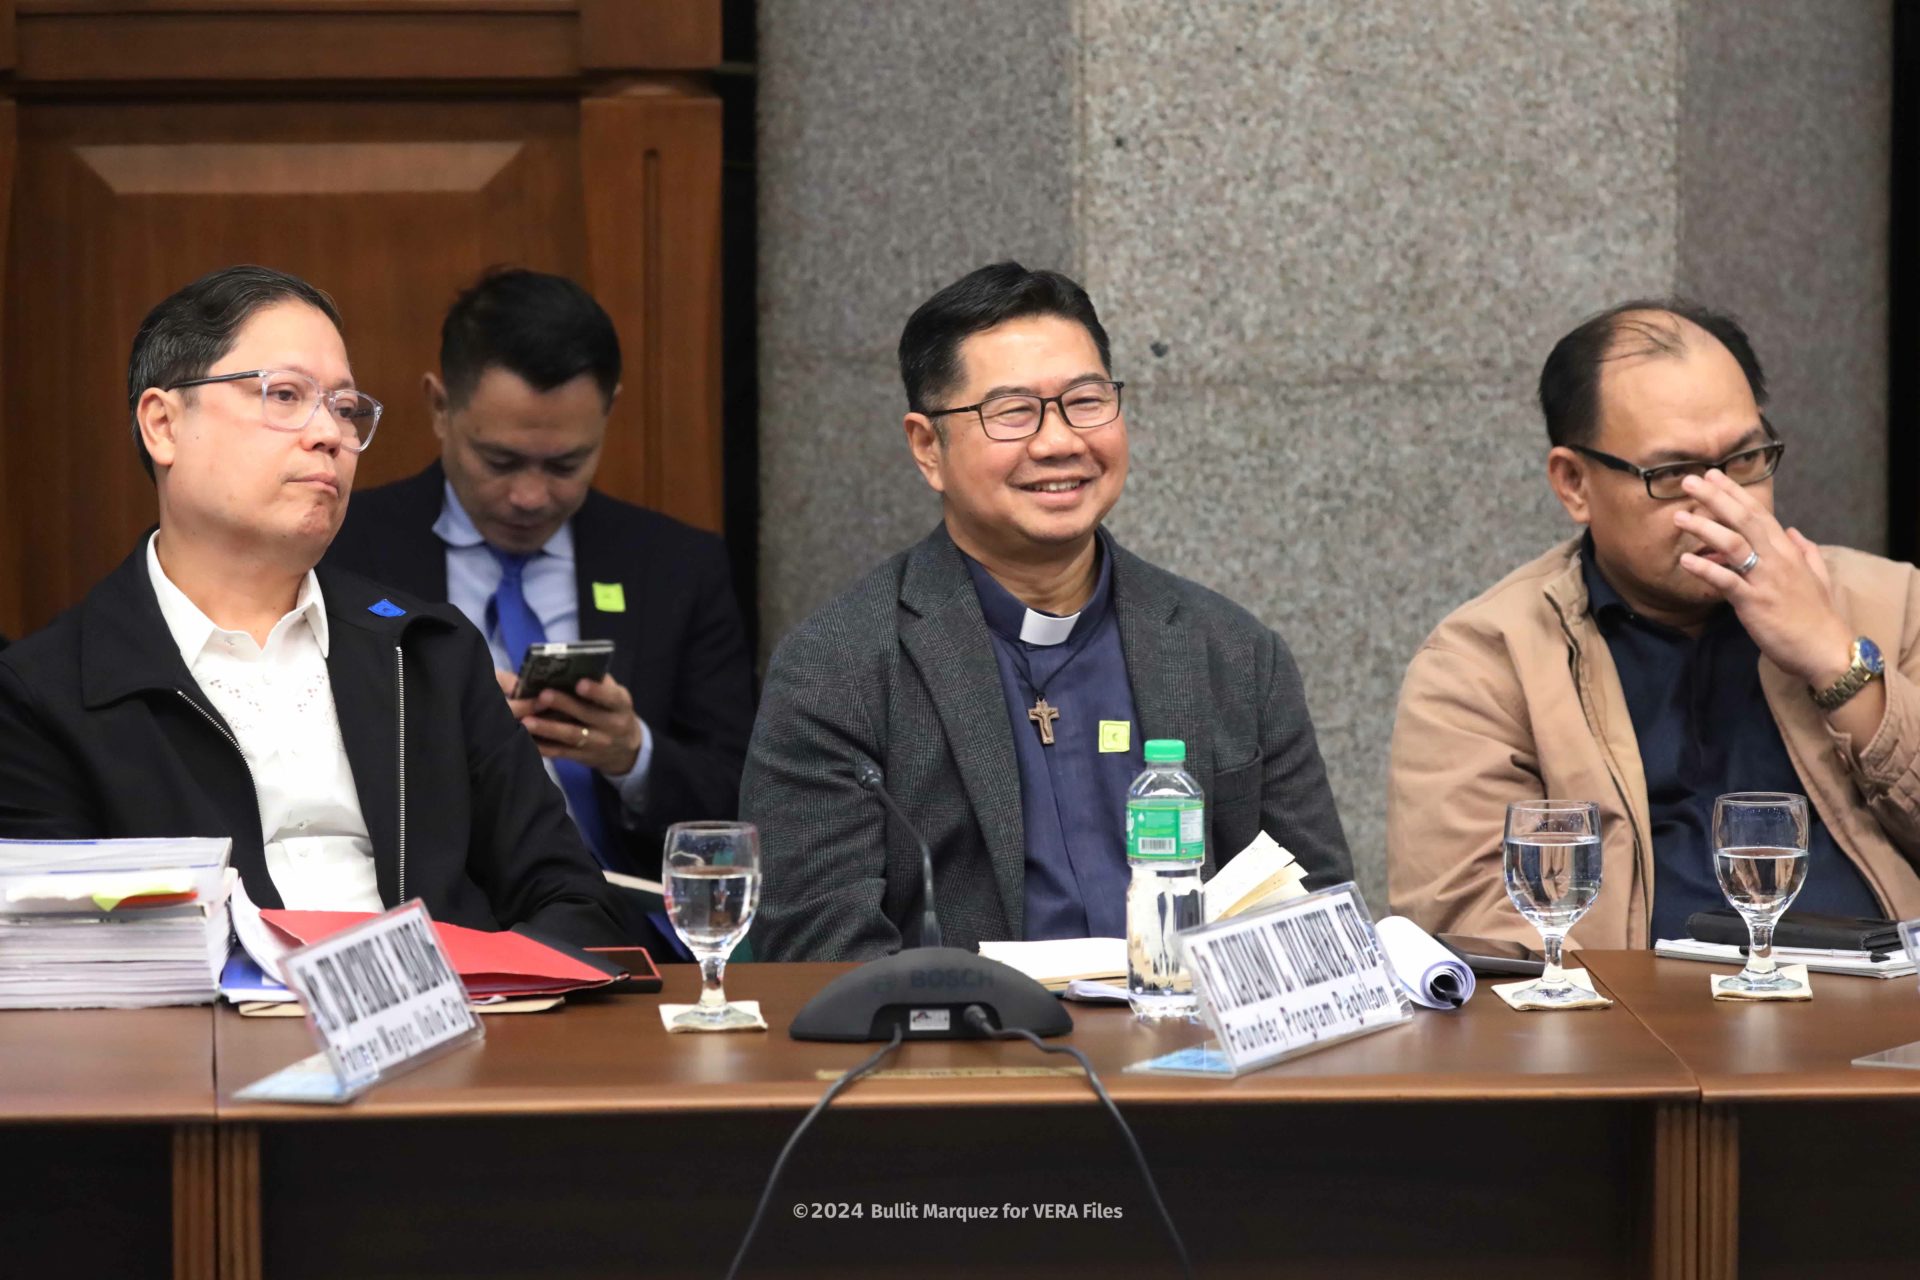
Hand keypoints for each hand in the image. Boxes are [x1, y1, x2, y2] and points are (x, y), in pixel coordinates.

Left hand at [511, 671, 645, 774]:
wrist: (625, 748)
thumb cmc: (612, 710)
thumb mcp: (614, 694)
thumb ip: (598, 681)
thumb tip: (572, 666)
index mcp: (620, 705)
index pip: (611, 697)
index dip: (596, 691)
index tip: (580, 683)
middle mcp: (612, 726)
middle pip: (586, 715)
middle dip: (564, 705)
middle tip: (543, 695)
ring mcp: (597, 744)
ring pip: (571, 736)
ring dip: (548, 729)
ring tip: (527, 721)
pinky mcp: (582, 757)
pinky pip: (561, 752)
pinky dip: (543, 746)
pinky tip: (527, 738)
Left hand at [1673, 469, 1853, 685]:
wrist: (1825, 649)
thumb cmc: (1818, 616)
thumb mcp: (1818, 577)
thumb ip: (1806, 552)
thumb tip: (1794, 532)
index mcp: (1788, 552)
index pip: (1759, 514)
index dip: (1735, 494)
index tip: (1715, 476)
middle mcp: (1776, 559)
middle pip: (1744, 520)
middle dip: (1717, 498)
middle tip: (1691, 480)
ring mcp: (1765, 580)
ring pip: (1733, 545)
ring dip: (1705, 528)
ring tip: (1680, 517)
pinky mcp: (1754, 603)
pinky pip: (1726, 582)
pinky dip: (1706, 570)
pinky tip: (1686, 561)